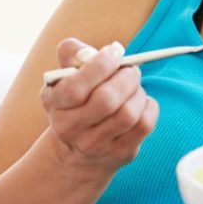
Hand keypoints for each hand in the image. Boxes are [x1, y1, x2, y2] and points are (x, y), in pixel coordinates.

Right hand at [40, 38, 158, 171]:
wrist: (77, 146)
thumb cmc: (76, 96)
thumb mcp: (65, 72)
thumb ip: (74, 52)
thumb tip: (110, 50)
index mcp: (53, 102)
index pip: (75, 88)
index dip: (99, 67)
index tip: (114, 53)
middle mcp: (69, 128)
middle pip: (106, 101)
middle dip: (126, 77)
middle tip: (131, 69)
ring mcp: (94, 145)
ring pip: (128, 114)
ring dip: (138, 92)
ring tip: (134, 85)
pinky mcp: (119, 152)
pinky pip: (144, 124)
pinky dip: (148, 106)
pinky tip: (139, 102)